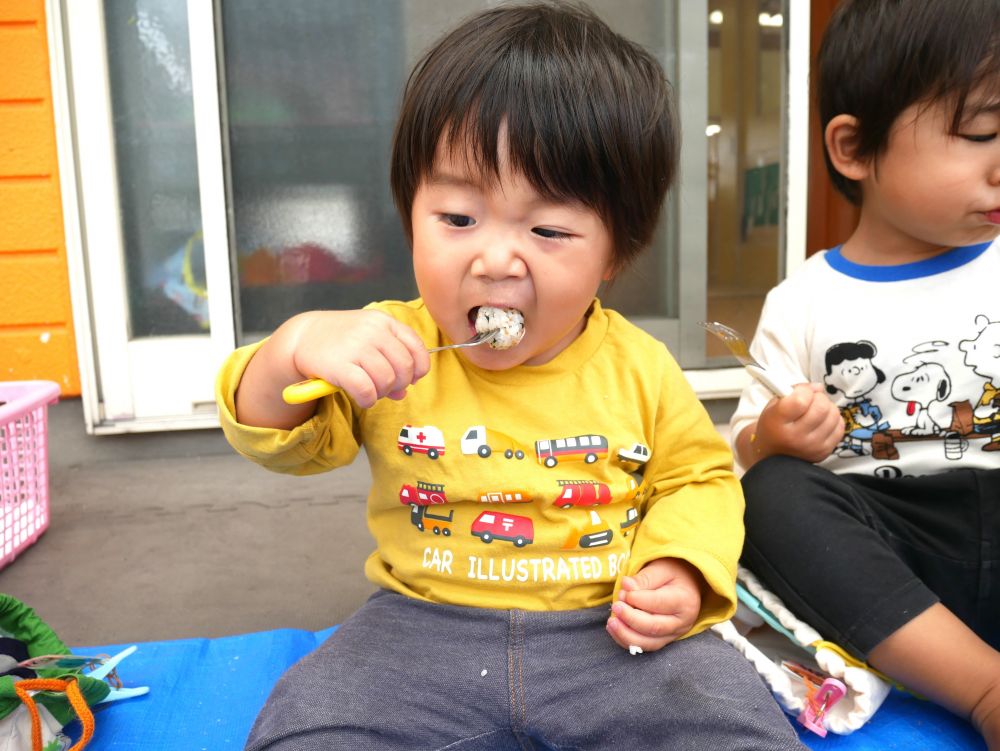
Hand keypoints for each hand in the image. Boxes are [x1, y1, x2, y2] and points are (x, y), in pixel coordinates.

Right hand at [286, 309, 430, 408]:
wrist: (303, 337)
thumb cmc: (341, 341)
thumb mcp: (369, 342)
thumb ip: (390, 363)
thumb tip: (403, 393)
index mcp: (384, 322)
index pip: (417, 348)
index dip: (419, 369)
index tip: (411, 379)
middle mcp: (373, 331)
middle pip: (405, 367)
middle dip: (399, 384)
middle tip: (385, 388)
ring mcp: (357, 346)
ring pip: (387, 380)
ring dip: (382, 393)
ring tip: (370, 391)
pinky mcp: (340, 364)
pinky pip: (367, 390)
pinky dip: (368, 400)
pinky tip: (362, 398)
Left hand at [606, 557, 702, 652]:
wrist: (686, 585)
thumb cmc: (673, 573)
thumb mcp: (661, 568)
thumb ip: (644, 578)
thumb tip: (626, 585)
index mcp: (684, 600)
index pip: (658, 603)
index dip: (637, 599)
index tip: (623, 591)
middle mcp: (682, 622)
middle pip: (654, 627)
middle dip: (630, 618)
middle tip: (615, 606)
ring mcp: (674, 634)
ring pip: (648, 643)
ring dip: (626, 634)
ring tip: (611, 622)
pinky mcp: (664, 641)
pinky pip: (644, 646)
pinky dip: (627, 641)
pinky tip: (615, 629)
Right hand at [752, 383, 843, 463]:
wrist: (773, 455)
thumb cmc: (773, 426)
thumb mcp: (774, 405)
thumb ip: (793, 391)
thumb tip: (819, 387)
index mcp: (778, 422)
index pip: (800, 400)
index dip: (804, 390)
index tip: (800, 392)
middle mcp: (796, 437)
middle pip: (821, 407)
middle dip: (818, 397)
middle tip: (811, 399)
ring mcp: (812, 446)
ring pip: (834, 415)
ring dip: (828, 407)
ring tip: (817, 410)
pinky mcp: (825, 451)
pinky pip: (840, 427)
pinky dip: (834, 419)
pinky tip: (823, 420)